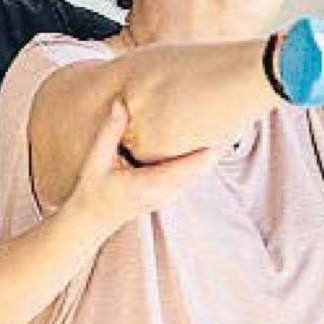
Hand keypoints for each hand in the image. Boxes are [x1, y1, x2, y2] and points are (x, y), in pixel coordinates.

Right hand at [62, 101, 214, 232]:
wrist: (91, 220)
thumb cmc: (92, 190)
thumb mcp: (96, 159)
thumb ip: (110, 131)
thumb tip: (121, 103)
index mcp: (149, 184)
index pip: (189, 166)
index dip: (208, 150)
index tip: (222, 129)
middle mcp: (164, 193)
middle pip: (201, 169)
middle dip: (215, 147)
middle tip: (232, 121)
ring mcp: (168, 196)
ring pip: (198, 174)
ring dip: (210, 154)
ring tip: (225, 128)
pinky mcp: (168, 195)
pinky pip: (190, 176)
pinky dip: (200, 161)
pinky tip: (206, 143)